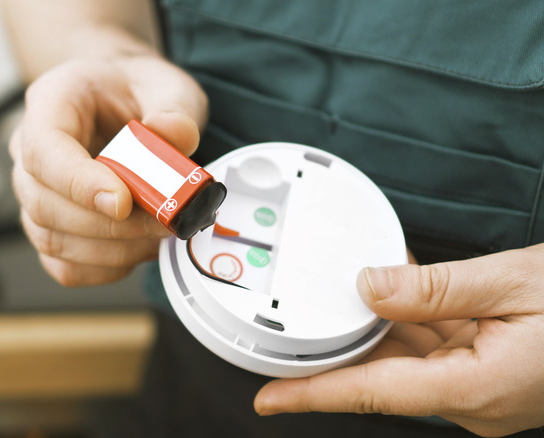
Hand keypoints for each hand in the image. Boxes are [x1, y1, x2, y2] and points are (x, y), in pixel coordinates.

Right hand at [9, 55, 206, 285]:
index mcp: (50, 103)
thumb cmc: (135, 90)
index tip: (124, 202)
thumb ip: (174, 108)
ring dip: (113, 250)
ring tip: (159, 234)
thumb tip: (174, 135)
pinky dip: (105, 268)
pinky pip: (64, 265)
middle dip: (109, 225)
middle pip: (45, 204)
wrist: (124, 99)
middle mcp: (29, 150)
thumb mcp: (166, 84)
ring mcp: (35, 193)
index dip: (79, 183)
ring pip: (52, 240)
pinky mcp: (51, 227)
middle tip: (164, 221)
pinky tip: (139, 248)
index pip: (44, 150)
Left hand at [254, 244, 543, 436]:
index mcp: (477, 387)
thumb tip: (368, 287)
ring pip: (407, 363)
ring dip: (374, 335)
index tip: (267, 401)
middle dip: (336, 356)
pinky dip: (409, 328)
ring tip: (333, 309)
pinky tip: (389, 302)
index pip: (373, 393)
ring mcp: (483, 392)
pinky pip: (434, 353)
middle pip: (383, 379)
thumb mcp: (514, 282)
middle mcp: (473, 401)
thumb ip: (434, 288)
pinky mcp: (491, 377)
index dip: (313, 397)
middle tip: (287, 334)